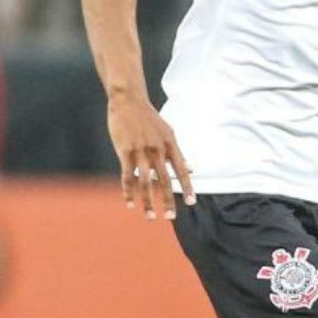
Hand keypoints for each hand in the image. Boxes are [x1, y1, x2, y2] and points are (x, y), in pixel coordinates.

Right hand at [107, 93, 193, 219]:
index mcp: (170, 144)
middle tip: (171, 217)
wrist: (128, 100)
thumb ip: (179, 153)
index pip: (181, 170)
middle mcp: (157, 149)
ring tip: (150, 217)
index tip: (191, 203)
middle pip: (164, 180)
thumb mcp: (168, 133)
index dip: (187, 187)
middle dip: (168, 200)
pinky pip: (127, 176)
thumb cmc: (149, 119)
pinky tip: (130, 205)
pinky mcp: (125, 151)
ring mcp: (140, 151)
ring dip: (148, 202)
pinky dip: (129, 192)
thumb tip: (193, 169)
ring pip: (145, 182)